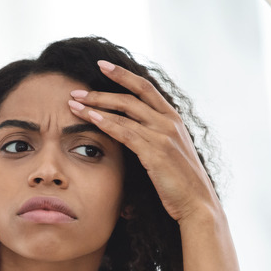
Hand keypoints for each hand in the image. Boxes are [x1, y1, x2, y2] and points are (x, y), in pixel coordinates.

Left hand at [68, 60, 219, 223]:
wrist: (197, 204)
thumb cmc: (181, 183)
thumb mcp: (171, 152)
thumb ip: (154, 137)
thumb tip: (133, 130)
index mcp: (173, 119)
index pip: (146, 88)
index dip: (123, 75)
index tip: (102, 66)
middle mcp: (169, 123)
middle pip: (131, 97)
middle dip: (101, 91)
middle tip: (76, 90)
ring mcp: (163, 136)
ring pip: (124, 113)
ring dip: (96, 106)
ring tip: (73, 104)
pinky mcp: (156, 153)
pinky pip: (126, 133)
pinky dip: (106, 123)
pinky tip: (90, 118)